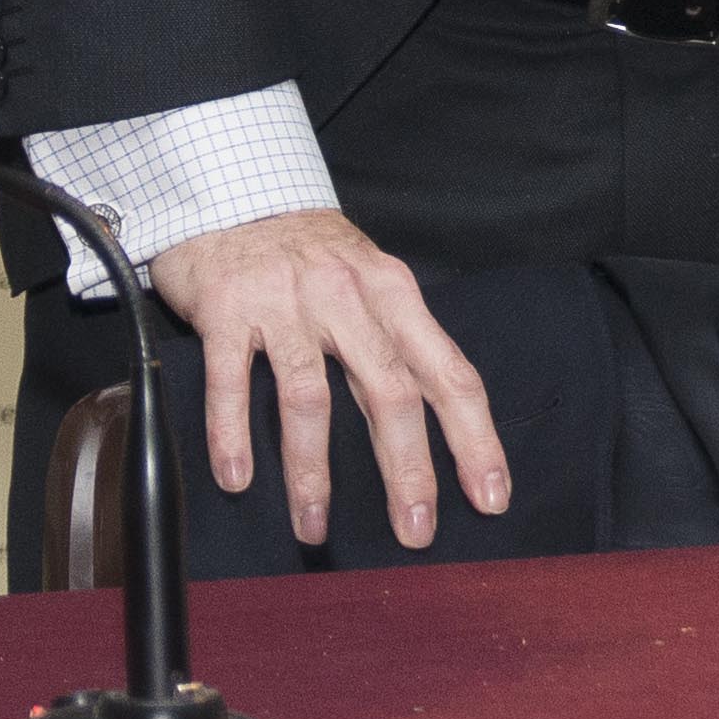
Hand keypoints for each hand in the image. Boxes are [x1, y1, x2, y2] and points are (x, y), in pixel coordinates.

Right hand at [147, 209, 511, 547]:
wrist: (234, 189)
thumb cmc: (309, 251)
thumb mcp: (369, 279)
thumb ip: (396, 342)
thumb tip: (434, 425)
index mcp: (393, 294)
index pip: (449, 374)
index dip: (474, 438)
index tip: (491, 496)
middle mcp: (346, 298)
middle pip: (390, 393)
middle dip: (407, 468)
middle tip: (415, 530)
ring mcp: (286, 303)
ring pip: (310, 397)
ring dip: (312, 471)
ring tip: (312, 526)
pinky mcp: (228, 308)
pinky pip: (232, 380)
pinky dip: (232, 433)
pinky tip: (238, 477)